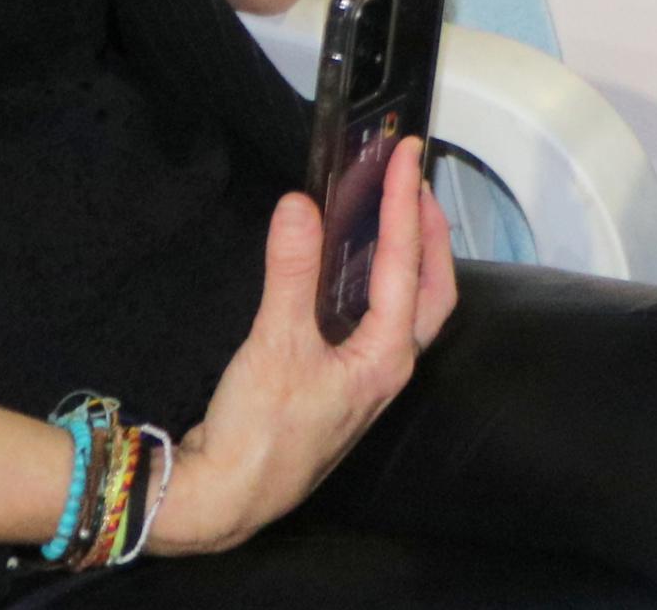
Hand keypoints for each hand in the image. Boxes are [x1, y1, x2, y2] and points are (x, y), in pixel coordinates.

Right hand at [152, 140, 456, 554]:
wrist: (224, 500)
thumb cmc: (258, 432)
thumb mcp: (274, 345)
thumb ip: (290, 272)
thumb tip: (299, 205)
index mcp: (385, 356)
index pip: (406, 264)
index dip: (406, 203)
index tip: (407, 154)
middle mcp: (387, 368)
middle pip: (432, 289)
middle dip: (429, 232)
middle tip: (416, 182)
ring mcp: (364, 381)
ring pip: (407, 309)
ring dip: (408, 258)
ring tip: (394, 213)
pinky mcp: (338, 388)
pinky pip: (373, 324)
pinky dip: (373, 286)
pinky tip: (348, 271)